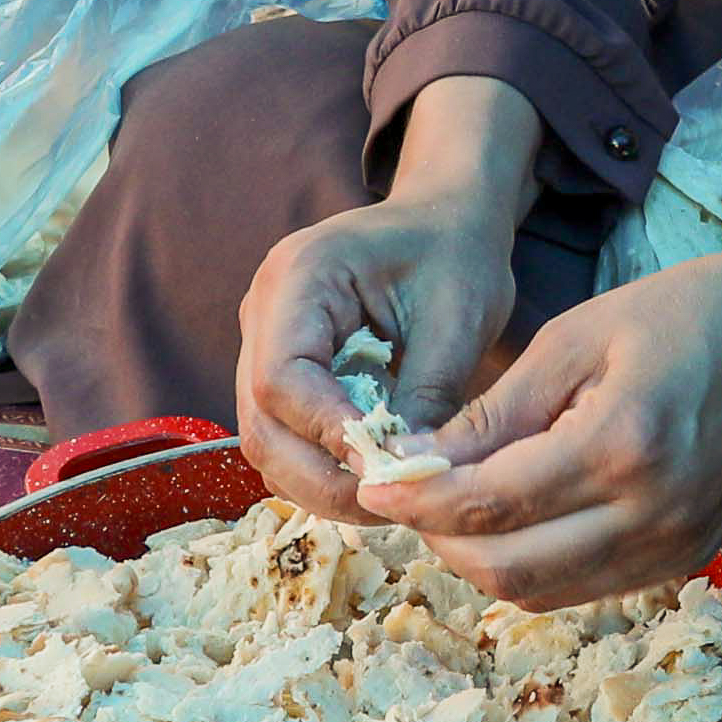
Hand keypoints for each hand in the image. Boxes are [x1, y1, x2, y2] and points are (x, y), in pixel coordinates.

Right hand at [231, 185, 525, 515]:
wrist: (444, 219)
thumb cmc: (457, 254)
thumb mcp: (459, 318)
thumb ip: (427, 394)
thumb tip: (404, 473)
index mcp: (298, 276)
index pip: (282, 380)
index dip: (327, 436)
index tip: (386, 467)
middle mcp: (263, 310)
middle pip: (262, 422)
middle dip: (321, 476)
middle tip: (390, 502)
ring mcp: (263, 341)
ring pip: (266, 440)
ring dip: (320, 482)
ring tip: (387, 496)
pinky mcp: (280, 368)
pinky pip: (285, 435)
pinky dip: (322, 467)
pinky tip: (373, 477)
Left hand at [381, 252, 721, 613]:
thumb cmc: (687, 315)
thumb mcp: (577, 336)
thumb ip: (498, 411)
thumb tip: (419, 462)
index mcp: (621, 445)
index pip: (490, 504)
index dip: (419, 503)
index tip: (372, 486)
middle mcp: (651, 514)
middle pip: (507, 571)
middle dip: (441, 541)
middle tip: (408, 498)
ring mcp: (673, 548)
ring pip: (541, 594)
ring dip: (481, 562)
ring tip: (451, 510)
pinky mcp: (683, 560)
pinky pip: (582, 587)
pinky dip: (531, 565)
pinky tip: (511, 520)